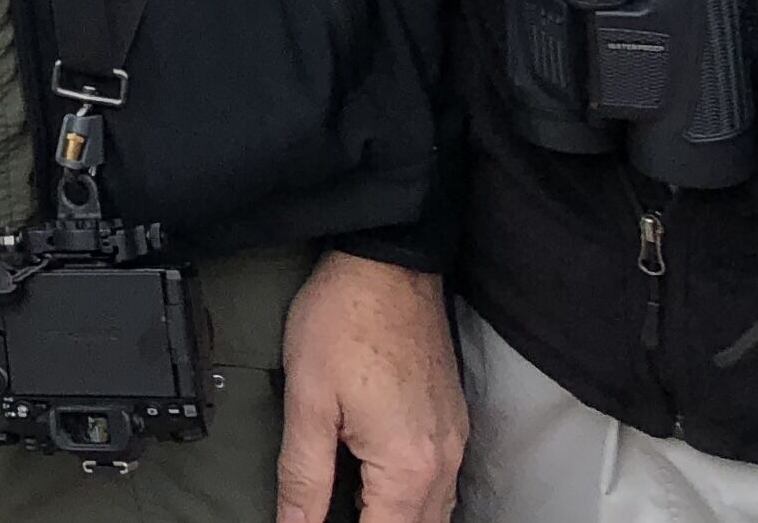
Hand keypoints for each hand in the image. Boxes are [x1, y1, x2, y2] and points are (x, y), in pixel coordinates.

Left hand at [278, 250, 464, 522]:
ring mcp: (454, 441)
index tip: (315, 522)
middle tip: (328, 511)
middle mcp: (444, 462)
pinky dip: (411, 496)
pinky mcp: (452, 420)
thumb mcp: (307, 399)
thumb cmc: (342, 319)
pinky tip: (377, 483)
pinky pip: (441, 482)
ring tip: (350, 502)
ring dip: (394, 516)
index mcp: (408, 466)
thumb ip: (303, 475)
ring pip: (435, 512)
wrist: (385, 261)